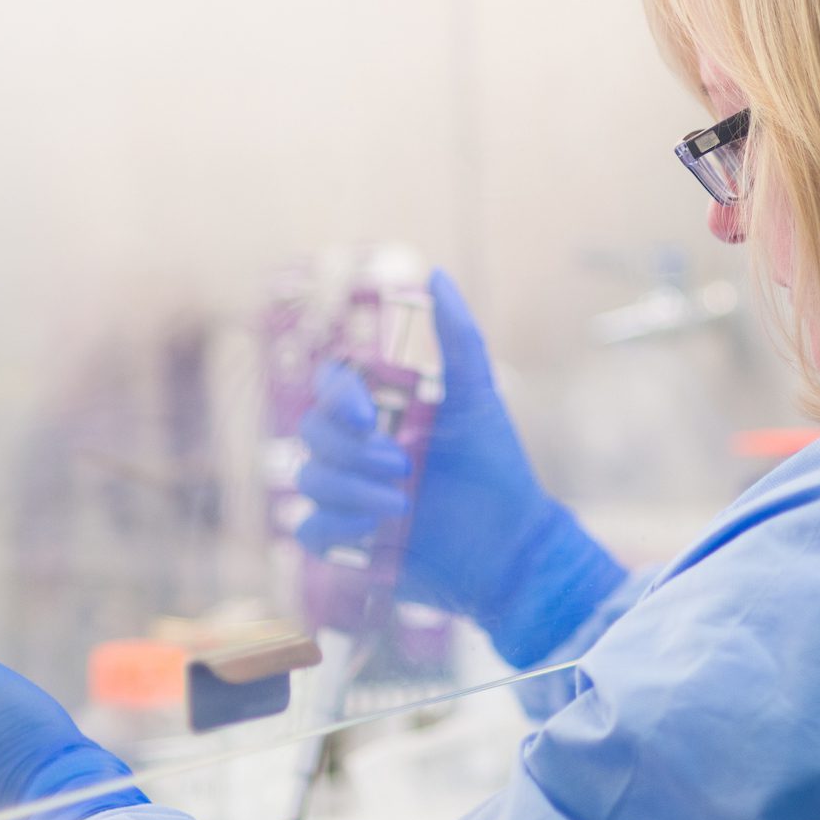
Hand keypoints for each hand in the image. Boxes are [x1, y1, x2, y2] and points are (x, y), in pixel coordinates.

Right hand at [296, 271, 625, 666]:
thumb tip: (436, 273)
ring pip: (309, 480)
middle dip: (352, 451)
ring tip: (403, 504)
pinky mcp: (346, 543)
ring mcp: (349, 496)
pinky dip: (335, 528)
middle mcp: (359, 450)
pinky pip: (308, 530)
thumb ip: (459, 337)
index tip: (367, 415)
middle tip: (403, 466)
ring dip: (350, 491)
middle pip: (312, 433)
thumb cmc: (497, 467)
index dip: (336, 397)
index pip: (330, 387)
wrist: (511, 546)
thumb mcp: (479, 398)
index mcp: (383, 411)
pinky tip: (375, 534)